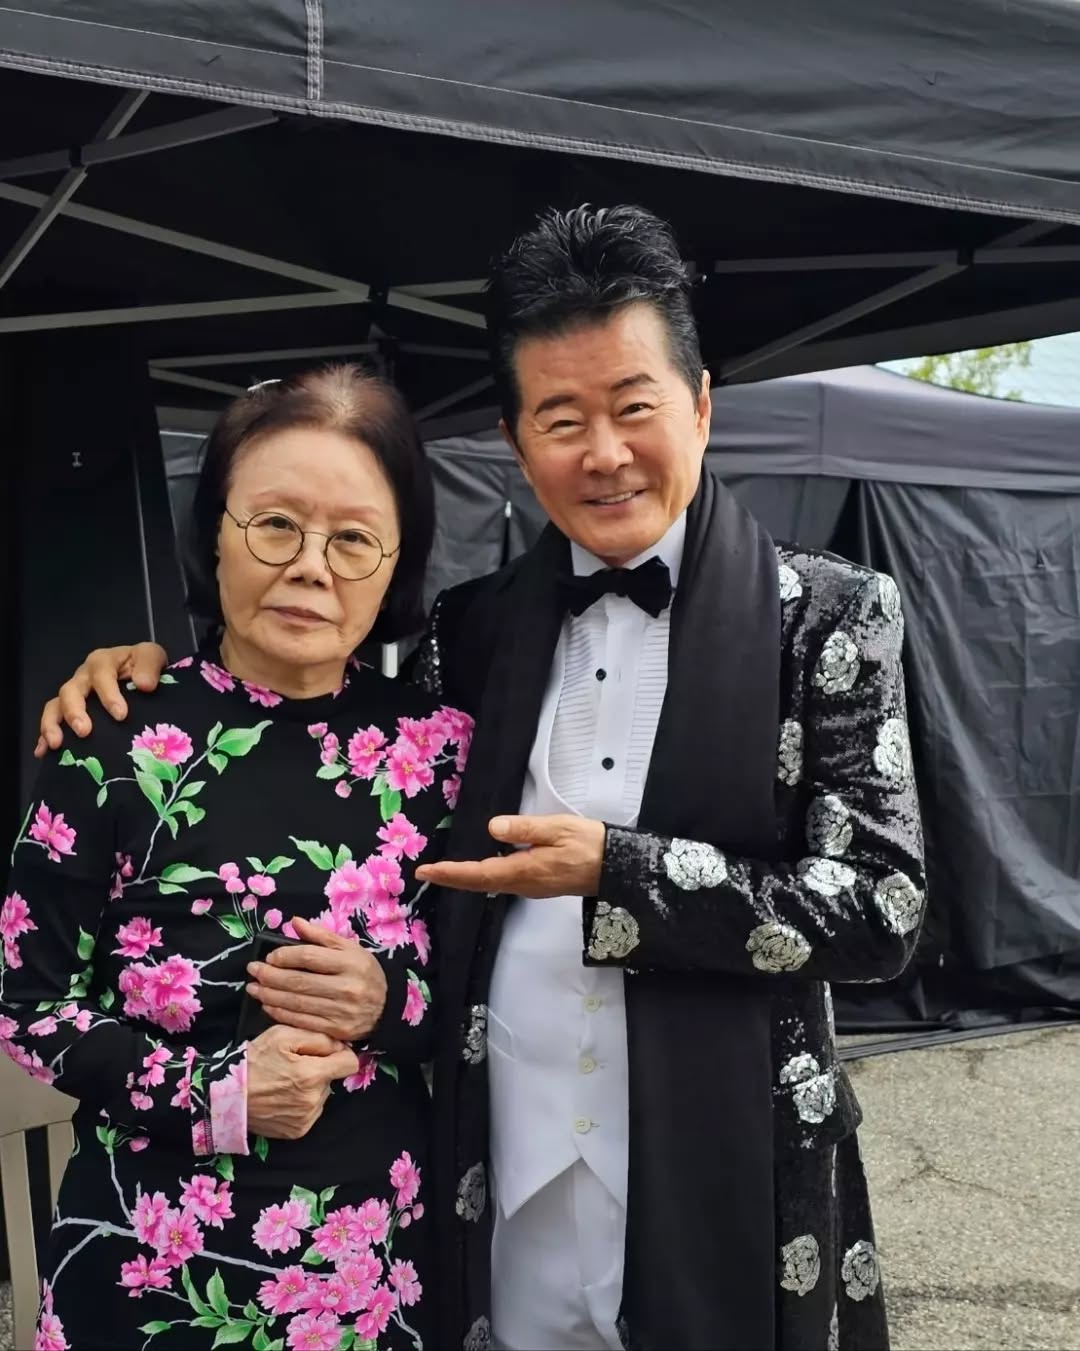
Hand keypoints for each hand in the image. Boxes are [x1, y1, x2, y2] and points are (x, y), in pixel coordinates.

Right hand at [35, 641, 168, 756]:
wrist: (141, 675)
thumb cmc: (144, 666)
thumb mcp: (152, 657)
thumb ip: (149, 665)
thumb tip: (144, 684)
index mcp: (102, 662)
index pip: (102, 676)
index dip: (109, 695)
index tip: (121, 715)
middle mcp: (83, 678)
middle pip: (71, 691)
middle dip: (74, 712)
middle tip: (84, 731)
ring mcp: (74, 695)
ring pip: (56, 706)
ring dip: (52, 724)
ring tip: (56, 743)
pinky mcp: (70, 711)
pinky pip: (53, 722)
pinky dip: (45, 735)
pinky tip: (44, 751)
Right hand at [245, 1024, 359, 1139]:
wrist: (226, 1096)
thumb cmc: (254, 1061)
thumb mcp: (283, 1035)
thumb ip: (317, 1037)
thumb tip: (341, 1045)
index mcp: (313, 1074)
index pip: (350, 1063)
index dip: (341, 1054)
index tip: (328, 1052)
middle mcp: (314, 1100)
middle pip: (333, 1079)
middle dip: (320, 1070)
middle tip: (294, 1066)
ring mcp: (306, 1118)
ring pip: (322, 1095)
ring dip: (311, 1088)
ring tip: (284, 1083)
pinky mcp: (298, 1131)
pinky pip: (311, 1112)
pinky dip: (302, 1104)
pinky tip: (282, 1098)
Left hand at [246, 916, 388, 1041]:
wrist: (387, 1006)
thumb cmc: (363, 972)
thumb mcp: (349, 948)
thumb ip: (321, 936)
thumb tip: (294, 922)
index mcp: (350, 962)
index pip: (309, 957)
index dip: (284, 956)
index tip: (270, 956)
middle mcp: (347, 987)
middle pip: (299, 982)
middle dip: (270, 976)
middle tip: (252, 971)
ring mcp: (341, 1011)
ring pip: (297, 1003)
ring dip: (270, 995)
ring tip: (253, 988)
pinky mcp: (335, 1030)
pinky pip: (301, 1021)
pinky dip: (281, 1013)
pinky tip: (268, 1005)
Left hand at [415, 814, 605, 897]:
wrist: (618, 868)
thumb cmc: (590, 845)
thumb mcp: (558, 828)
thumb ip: (525, 828)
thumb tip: (492, 828)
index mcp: (524, 871)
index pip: (479, 874)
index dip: (451, 873)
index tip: (427, 871)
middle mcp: (523, 884)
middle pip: (479, 883)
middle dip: (451, 877)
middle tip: (425, 872)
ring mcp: (530, 886)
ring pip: (490, 883)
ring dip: (465, 877)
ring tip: (443, 869)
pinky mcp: (538, 882)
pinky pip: (502, 880)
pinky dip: (482, 875)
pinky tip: (476, 867)